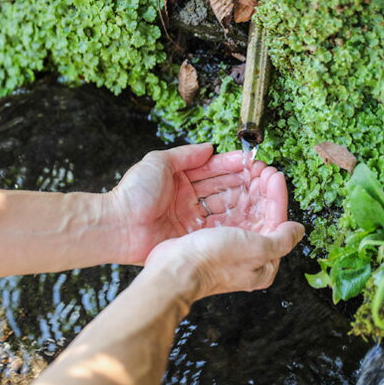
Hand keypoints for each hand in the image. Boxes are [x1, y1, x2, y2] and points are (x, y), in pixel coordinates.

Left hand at [109, 143, 288, 264]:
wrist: (118, 226)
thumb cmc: (134, 193)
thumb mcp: (158, 163)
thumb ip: (185, 154)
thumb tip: (209, 147)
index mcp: (180, 180)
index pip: (213, 170)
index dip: (232, 165)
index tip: (252, 162)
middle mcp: (188, 199)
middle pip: (222, 188)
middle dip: (244, 182)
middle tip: (265, 177)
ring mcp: (191, 219)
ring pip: (223, 207)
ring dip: (244, 199)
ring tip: (264, 193)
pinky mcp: (191, 237)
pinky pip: (217, 227)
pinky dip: (234, 220)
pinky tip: (251, 215)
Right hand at [141, 153, 304, 299]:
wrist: (174, 269)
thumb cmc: (212, 261)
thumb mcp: (255, 250)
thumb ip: (282, 239)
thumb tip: (298, 230)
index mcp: (262, 262)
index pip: (276, 221)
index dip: (276, 196)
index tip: (274, 176)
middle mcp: (247, 254)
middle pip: (260, 215)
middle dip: (261, 190)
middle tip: (261, 168)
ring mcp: (227, 245)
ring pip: (242, 211)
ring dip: (246, 189)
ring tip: (248, 170)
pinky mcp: (210, 237)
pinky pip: (224, 212)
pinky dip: (229, 196)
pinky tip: (230, 182)